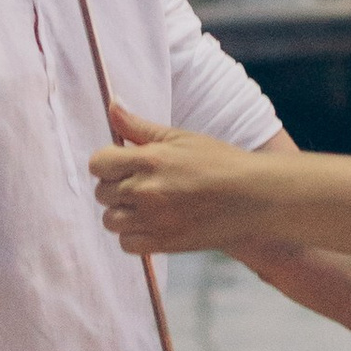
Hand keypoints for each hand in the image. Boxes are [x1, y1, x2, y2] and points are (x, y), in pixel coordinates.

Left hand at [90, 108, 259, 258]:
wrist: (252, 198)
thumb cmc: (219, 162)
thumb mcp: (180, 137)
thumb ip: (139, 127)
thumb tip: (112, 106)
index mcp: (149, 159)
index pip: (98, 163)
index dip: (108, 162)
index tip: (123, 163)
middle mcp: (146, 190)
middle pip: (102, 192)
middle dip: (116, 186)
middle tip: (141, 183)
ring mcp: (153, 220)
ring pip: (110, 220)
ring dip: (122, 213)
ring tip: (146, 205)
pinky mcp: (163, 243)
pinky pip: (126, 244)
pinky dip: (134, 236)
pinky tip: (152, 223)